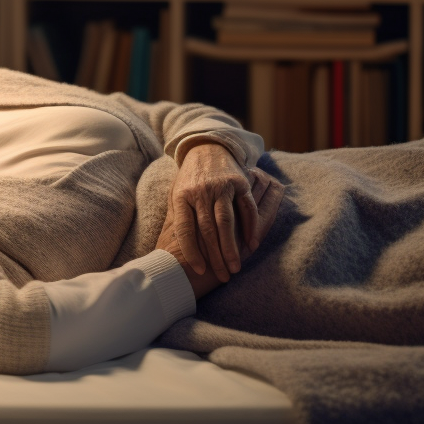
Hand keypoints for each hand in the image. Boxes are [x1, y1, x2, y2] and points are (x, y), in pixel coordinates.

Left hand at [169, 143, 285, 282]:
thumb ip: (177, 216)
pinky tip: (252, 245)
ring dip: (232, 247)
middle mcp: (200, 192)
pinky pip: (245, 208)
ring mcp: (220, 187)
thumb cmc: (190, 178)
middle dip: (215, 256)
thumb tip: (171, 247)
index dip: (191, 250)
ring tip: (235, 267)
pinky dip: (250, 227)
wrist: (207, 146)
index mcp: (181, 196)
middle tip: (223, 277)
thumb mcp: (177, 193)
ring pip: (226, 221)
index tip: (199, 270)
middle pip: (207, 229)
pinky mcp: (238, 182)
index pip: (184, 228)